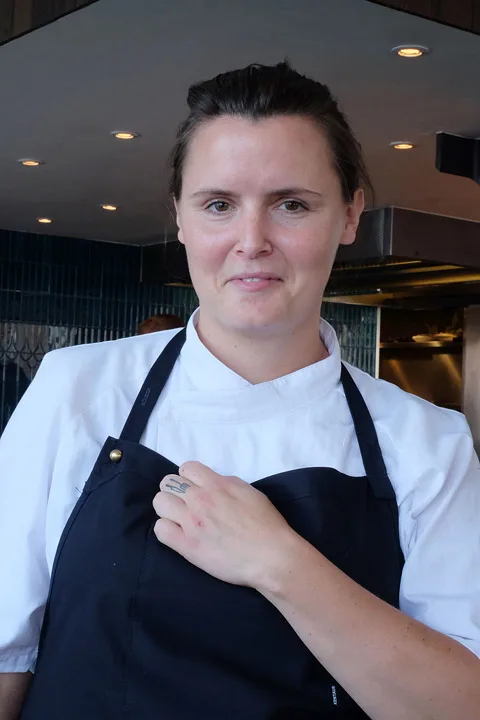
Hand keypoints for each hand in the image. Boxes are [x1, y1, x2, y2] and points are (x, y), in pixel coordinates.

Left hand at [152, 461, 295, 587]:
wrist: (271, 556)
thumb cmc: (267, 525)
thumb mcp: (249, 492)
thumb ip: (226, 484)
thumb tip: (212, 485)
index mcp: (217, 484)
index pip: (186, 468)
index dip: (189, 478)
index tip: (195, 489)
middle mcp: (200, 500)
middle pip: (167, 484)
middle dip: (175, 492)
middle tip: (186, 506)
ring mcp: (191, 523)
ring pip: (160, 503)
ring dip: (168, 510)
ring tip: (180, 520)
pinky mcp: (187, 546)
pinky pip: (160, 530)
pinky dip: (166, 530)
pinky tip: (178, 536)